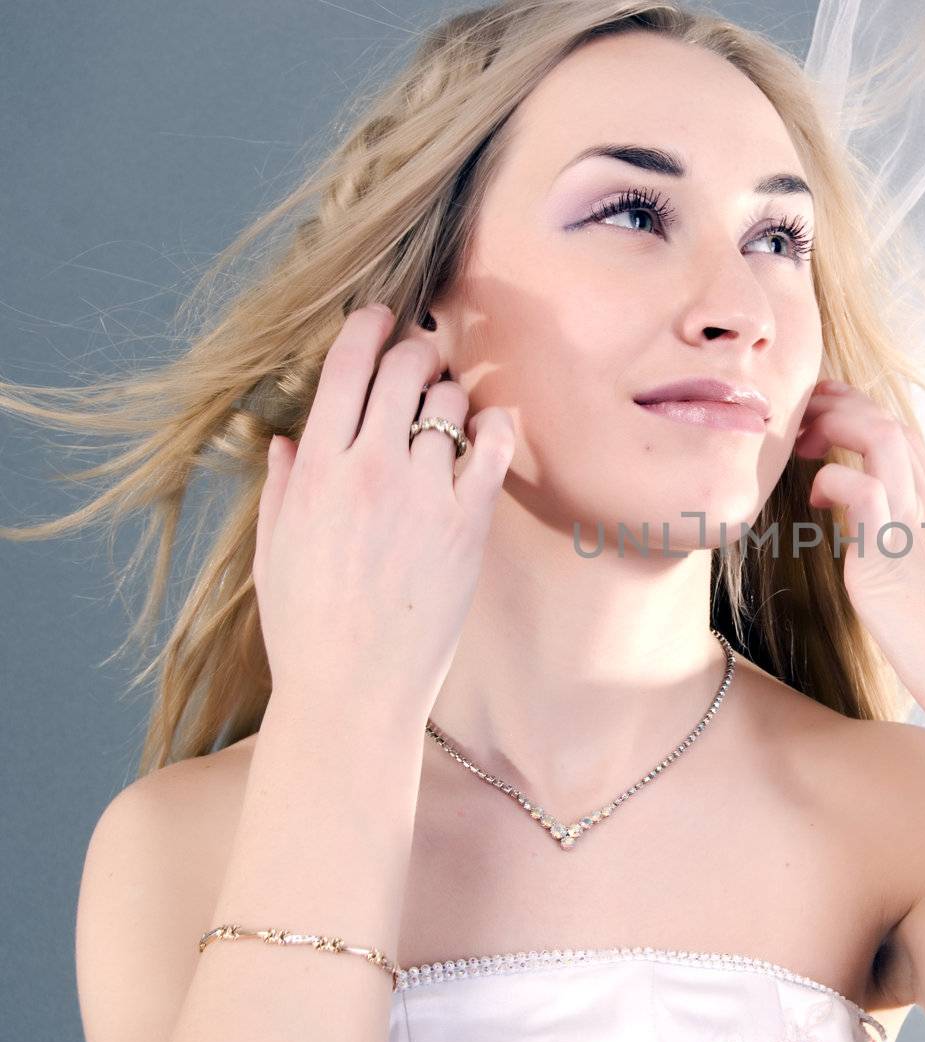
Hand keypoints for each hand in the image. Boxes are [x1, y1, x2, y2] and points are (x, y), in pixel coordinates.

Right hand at [253, 303, 513, 718]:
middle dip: (415, 351)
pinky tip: (492, 427)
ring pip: (448, 402)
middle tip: (422, 358)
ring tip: (446, 411)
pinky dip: (495, 425)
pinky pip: (491, 448)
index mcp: (315, 470)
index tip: (379, 316)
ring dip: (450, 394)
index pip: (345, 368)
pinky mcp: (466, 522)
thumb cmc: (306, 626)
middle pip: (403, 370)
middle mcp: (369, 469)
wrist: (353, 688)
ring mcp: (422, 493)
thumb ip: (283, 487)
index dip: (366, 327)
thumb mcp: (273, 550)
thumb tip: (289, 439)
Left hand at [794, 378, 924, 728]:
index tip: (825, 415)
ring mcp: (913, 530)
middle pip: (890, 423)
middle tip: (800, 421)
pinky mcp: (887, 561)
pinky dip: (833, 479)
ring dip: (835, 425)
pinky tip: (816, 501)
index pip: (906, 436)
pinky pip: (862, 491)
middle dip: (839, 405)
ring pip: (882, 438)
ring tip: (802, 445)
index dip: (862, 412)